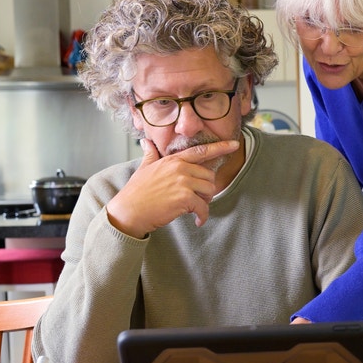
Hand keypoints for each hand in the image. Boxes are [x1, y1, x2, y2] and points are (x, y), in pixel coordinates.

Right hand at [106, 137, 239, 236]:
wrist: (128, 211)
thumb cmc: (135, 192)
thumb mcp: (144, 168)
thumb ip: (150, 154)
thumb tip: (147, 142)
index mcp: (173, 160)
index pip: (201, 151)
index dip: (220, 147)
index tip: (235, 145)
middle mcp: (180, 168)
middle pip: (209, 176)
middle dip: (206, 190)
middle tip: (196, 200)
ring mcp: (182, 182)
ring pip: (210, 191)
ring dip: (205, 202)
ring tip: (193, 209)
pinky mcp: (184, 199)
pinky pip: (203, 208)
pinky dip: (202, 217)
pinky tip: (197, 221)